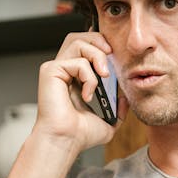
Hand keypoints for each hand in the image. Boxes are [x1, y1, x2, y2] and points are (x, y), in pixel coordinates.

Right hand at [33, 33, 128, 149]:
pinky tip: (87, 96)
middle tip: (111, 55)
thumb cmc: (80, 135)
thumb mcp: (109, 120)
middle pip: (79, 36)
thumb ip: (119, 108)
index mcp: (74, 77)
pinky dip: (89, 78)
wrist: (67, 141)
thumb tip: (127, 98)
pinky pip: (77, 62)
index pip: (86, 48)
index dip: (101, 45)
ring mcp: (56, 69)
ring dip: (97, 55)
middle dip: (99, 41)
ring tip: (104, 75)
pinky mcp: (51, 71)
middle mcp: (63, 70)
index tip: (116, 56)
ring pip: (78, 42)